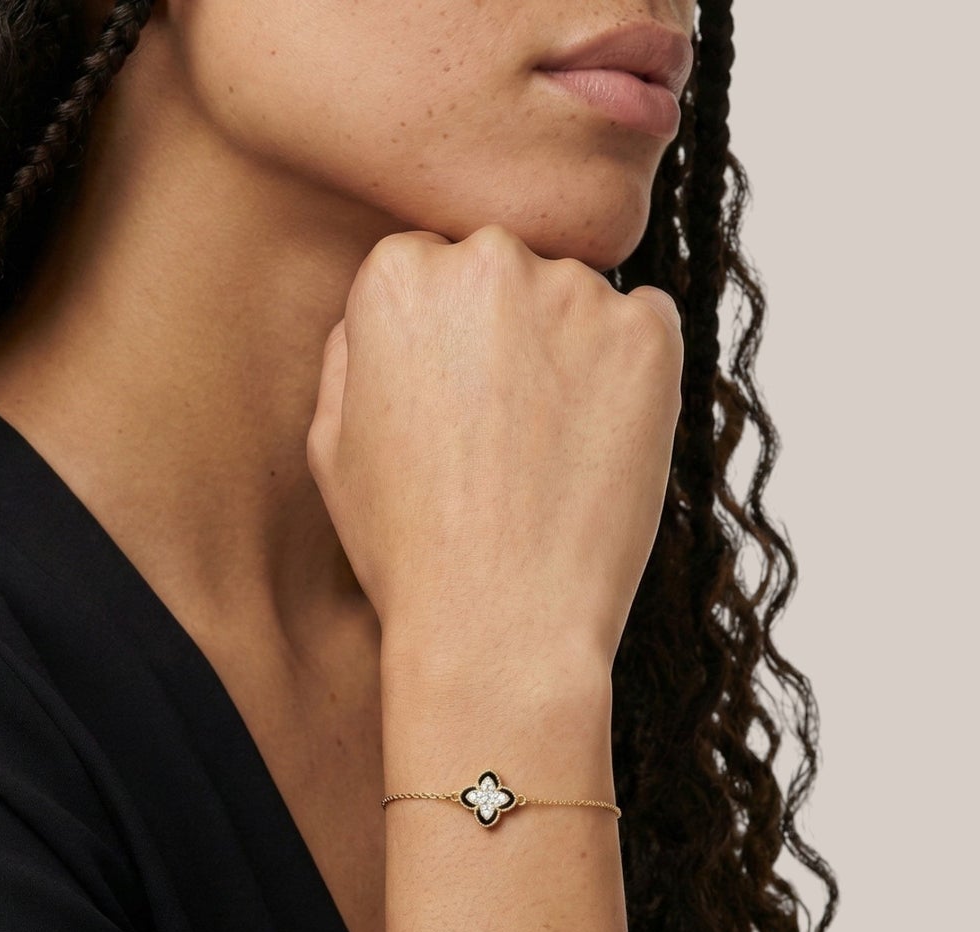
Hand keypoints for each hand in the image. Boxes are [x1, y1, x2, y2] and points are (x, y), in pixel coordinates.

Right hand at [307, 223, 682, 676]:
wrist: (500, 623)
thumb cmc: (406, 547)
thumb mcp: (330, 445)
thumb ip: (350, 351)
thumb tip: (380, 312)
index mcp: (397, 278)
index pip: (424, 266)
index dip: (436, 342)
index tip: (445, 404)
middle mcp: (487, 260)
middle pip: (501, 270)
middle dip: (499, 332)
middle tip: (494, 432)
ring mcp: (577, 293)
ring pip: (572, 301)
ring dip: (563, 353)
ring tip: (542, 456)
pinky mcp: (649, 335)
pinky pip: (641, 328)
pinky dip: (624, 375)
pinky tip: (591, 447)